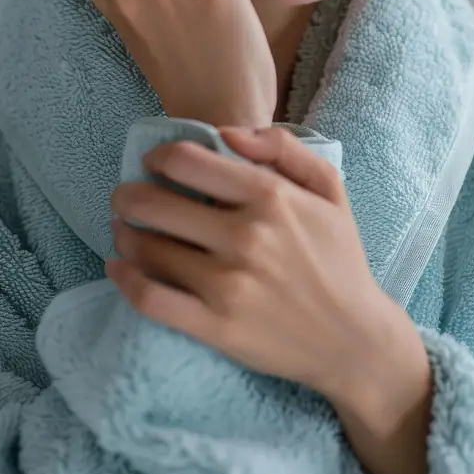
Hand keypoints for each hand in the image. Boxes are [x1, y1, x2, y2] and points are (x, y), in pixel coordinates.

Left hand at [105, 124, 422, 411]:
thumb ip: (284, 148)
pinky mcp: (215, 327)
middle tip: (125, 197)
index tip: (153, 163)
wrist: (355, 340)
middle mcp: (245, 237)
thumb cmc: (340, 259)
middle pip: (154, 203)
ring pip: (147, 248)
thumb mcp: (329, 190)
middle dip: (128, 195)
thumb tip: (228, 133)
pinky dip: (124, 278)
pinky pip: (150, 297)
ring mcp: (228, 285)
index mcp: (271, 197)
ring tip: (123, 228)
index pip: (187, 161)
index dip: (158, 157)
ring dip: (124, 233)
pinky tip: (118, 265)